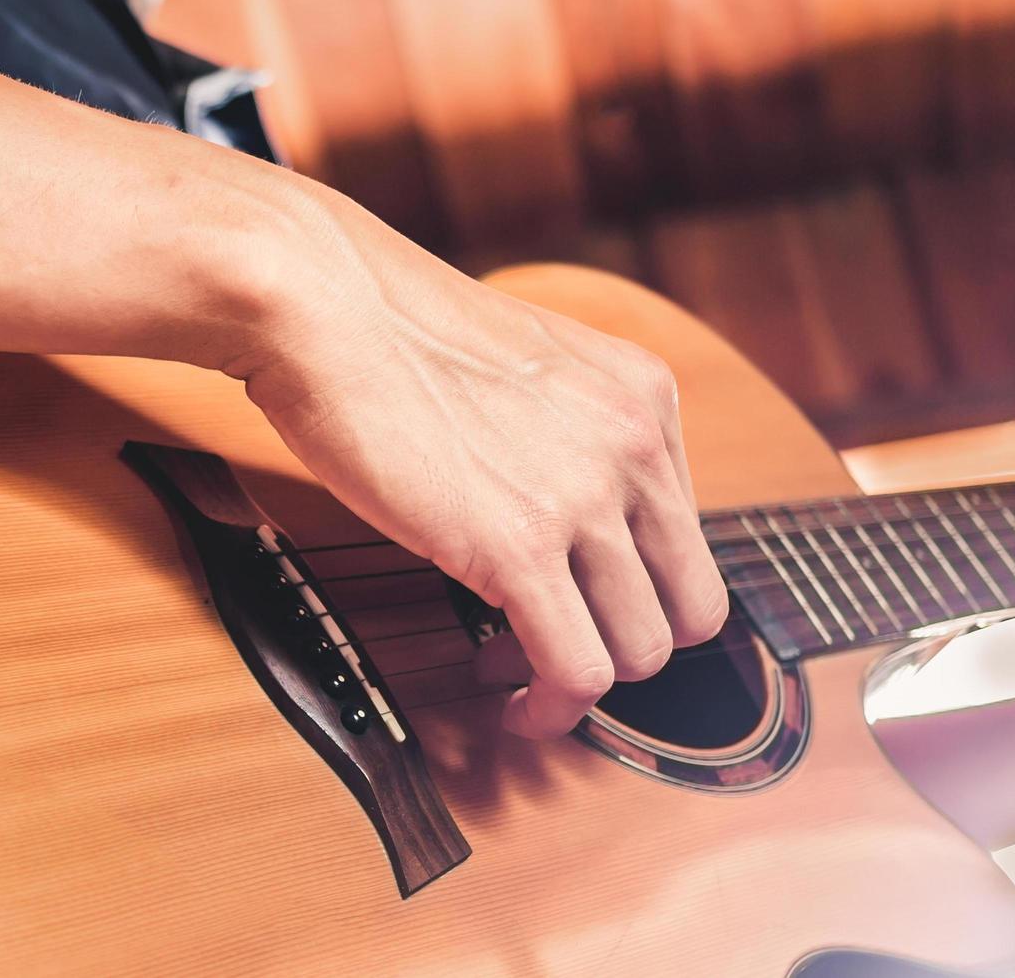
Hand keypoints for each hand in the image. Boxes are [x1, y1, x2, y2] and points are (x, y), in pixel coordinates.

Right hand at [225, 191, 727, 738]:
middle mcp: (635, 444)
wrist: (324, 306)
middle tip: (559, 653)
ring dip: (582, 686)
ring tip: (520, 680)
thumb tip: (561, 517)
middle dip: (627, 646)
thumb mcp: (525, 364)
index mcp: (645, 394)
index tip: (579, 602)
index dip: (634, 588)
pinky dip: (550, 708)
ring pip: (641, 651)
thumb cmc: (387, 329)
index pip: (689, 535)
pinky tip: (510, 701)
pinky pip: (576, 670)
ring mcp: (585, 498)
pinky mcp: (520, 549)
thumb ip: (569, 431)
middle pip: (690, 606)